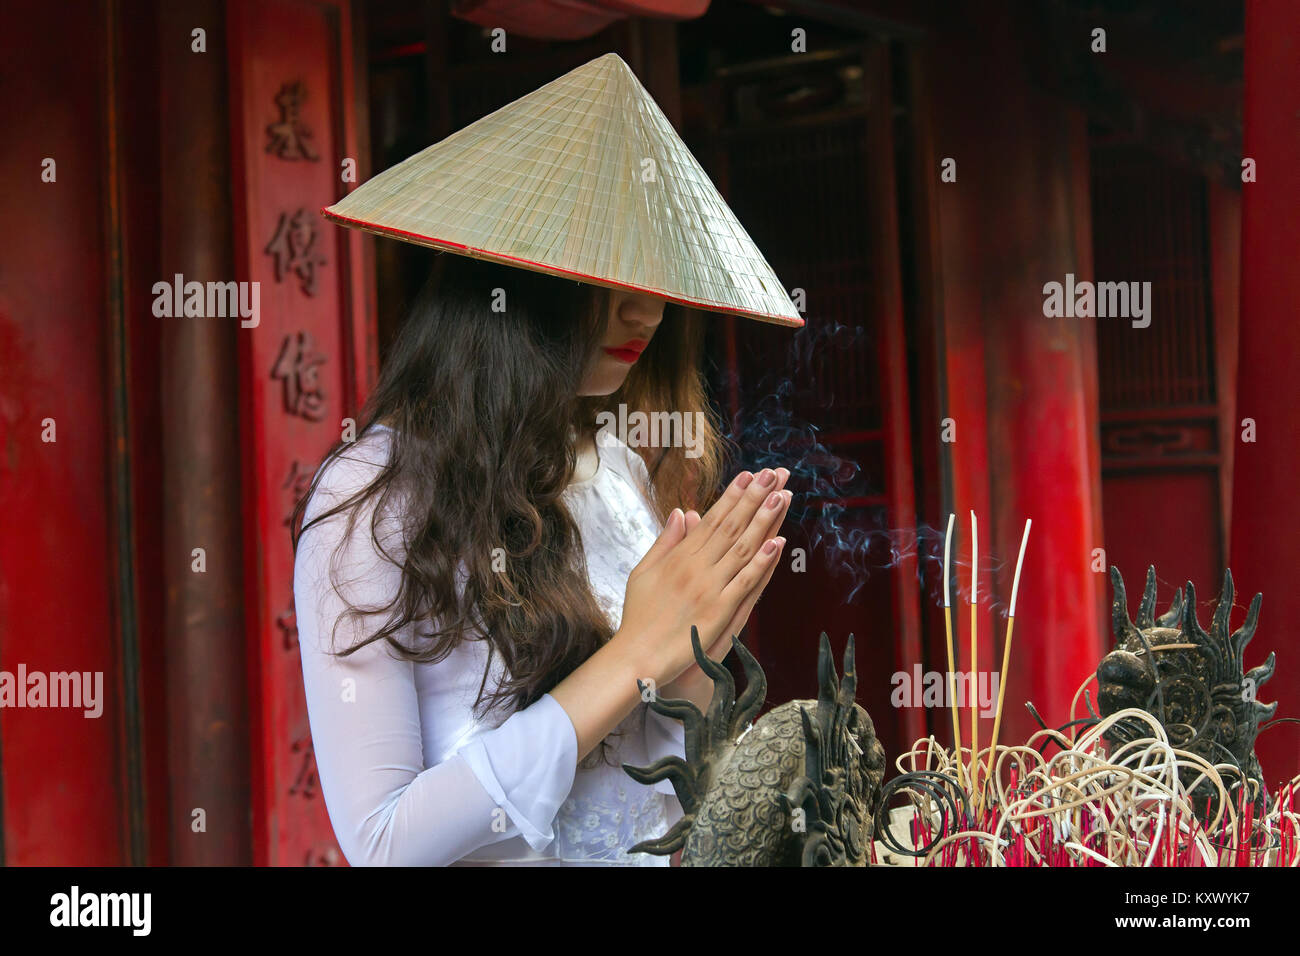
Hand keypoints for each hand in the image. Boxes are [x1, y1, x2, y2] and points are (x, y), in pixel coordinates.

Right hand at [613, 467, 791, 692]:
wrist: (637, 657)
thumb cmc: (639, 616)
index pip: (713, 519)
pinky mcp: (719, 612)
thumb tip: (684, 512)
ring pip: (742, 548)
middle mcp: (695, 567)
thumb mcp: (644, 572)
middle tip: (776, 474)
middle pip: (732, 526)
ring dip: (764, 520)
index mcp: (679, 557)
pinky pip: (745, 582)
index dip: (734, 496)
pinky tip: (778, 543)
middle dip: (755, 498)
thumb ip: (666, 542)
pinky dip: (762, 562)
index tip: (751, 475)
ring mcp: (709, 589)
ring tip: (782, 496)